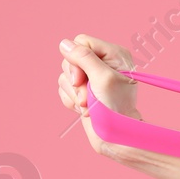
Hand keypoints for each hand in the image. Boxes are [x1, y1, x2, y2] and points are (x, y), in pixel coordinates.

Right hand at [56, 34, 139, 153]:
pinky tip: (84, 109)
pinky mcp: (83, 90)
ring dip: (74, 93)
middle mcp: (103, 63)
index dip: (76, 59)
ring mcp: (92, 77)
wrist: (116, 136)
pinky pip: (63, 88)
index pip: (82, 41)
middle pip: (70, 58)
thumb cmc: (116, 108)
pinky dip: (70, 100)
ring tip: (88, 105)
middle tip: (87, 97)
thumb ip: (84, 58)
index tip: (82, 80)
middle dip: (75, 80)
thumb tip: (65, 44)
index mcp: (114, 54)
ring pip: (65, 75)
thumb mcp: (102, 79)